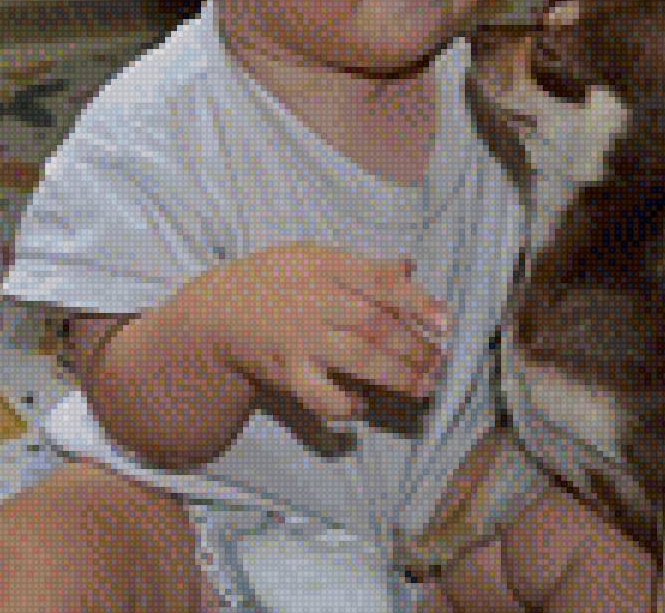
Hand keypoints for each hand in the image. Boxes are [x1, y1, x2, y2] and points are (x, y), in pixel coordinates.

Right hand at [181, 243, 451, 421]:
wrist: (218, 312)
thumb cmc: (276, 280)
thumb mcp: (314, 258)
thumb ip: (363, 267)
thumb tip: (408, 265)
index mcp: (326, 265)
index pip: (380, 281)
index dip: (417, 301)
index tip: (445, 322)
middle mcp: (314, 300)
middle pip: (375, 324)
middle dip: (414, 347)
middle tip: (440, 363)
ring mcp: (300, 338)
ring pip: (357, 359)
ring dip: (396, 376)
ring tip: (423, 386)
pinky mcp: (287, 372)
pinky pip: (320, 395)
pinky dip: (345, 404)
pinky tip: (362, 405)